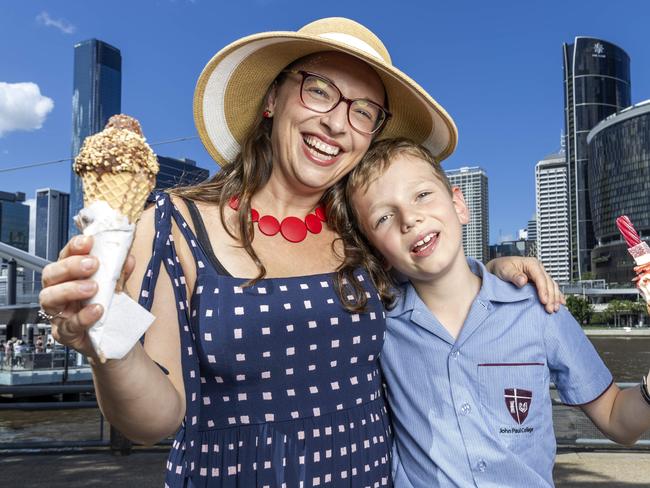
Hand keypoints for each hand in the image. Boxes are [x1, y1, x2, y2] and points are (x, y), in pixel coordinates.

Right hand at [38, 235, 135, 359]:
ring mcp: (58, 313)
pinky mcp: (64, 334)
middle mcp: (58, 291)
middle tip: (91, 264)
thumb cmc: (110, 309)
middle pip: (51, 274)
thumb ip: (121, 273)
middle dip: (70, 266)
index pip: (64, 256)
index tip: (88, 241)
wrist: (116, 338)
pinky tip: (96, 310)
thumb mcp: (118, 288)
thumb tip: (127, 258)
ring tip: (92, 288)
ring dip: (71, 289)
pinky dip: (82, 317)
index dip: (74, 247)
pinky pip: (67, 326)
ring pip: (50, 298)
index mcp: (70, 276)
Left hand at [486, 256, 563, 312]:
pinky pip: (551, 288)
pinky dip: (556, 296)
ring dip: (555, 298)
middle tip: (550, 309)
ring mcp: (540, 275)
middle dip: (551, 297)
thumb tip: (523, 280)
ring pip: (552, 286)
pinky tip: (561, 303)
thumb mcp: (504, 270)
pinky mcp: (539, 282)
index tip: (544, 301)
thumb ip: (513, 275)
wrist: (497, 269)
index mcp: (531, 264)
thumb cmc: (500, 268)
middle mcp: (538, 269)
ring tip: (555, 309)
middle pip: (549, 283)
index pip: (540, 277)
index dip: (543, 290)